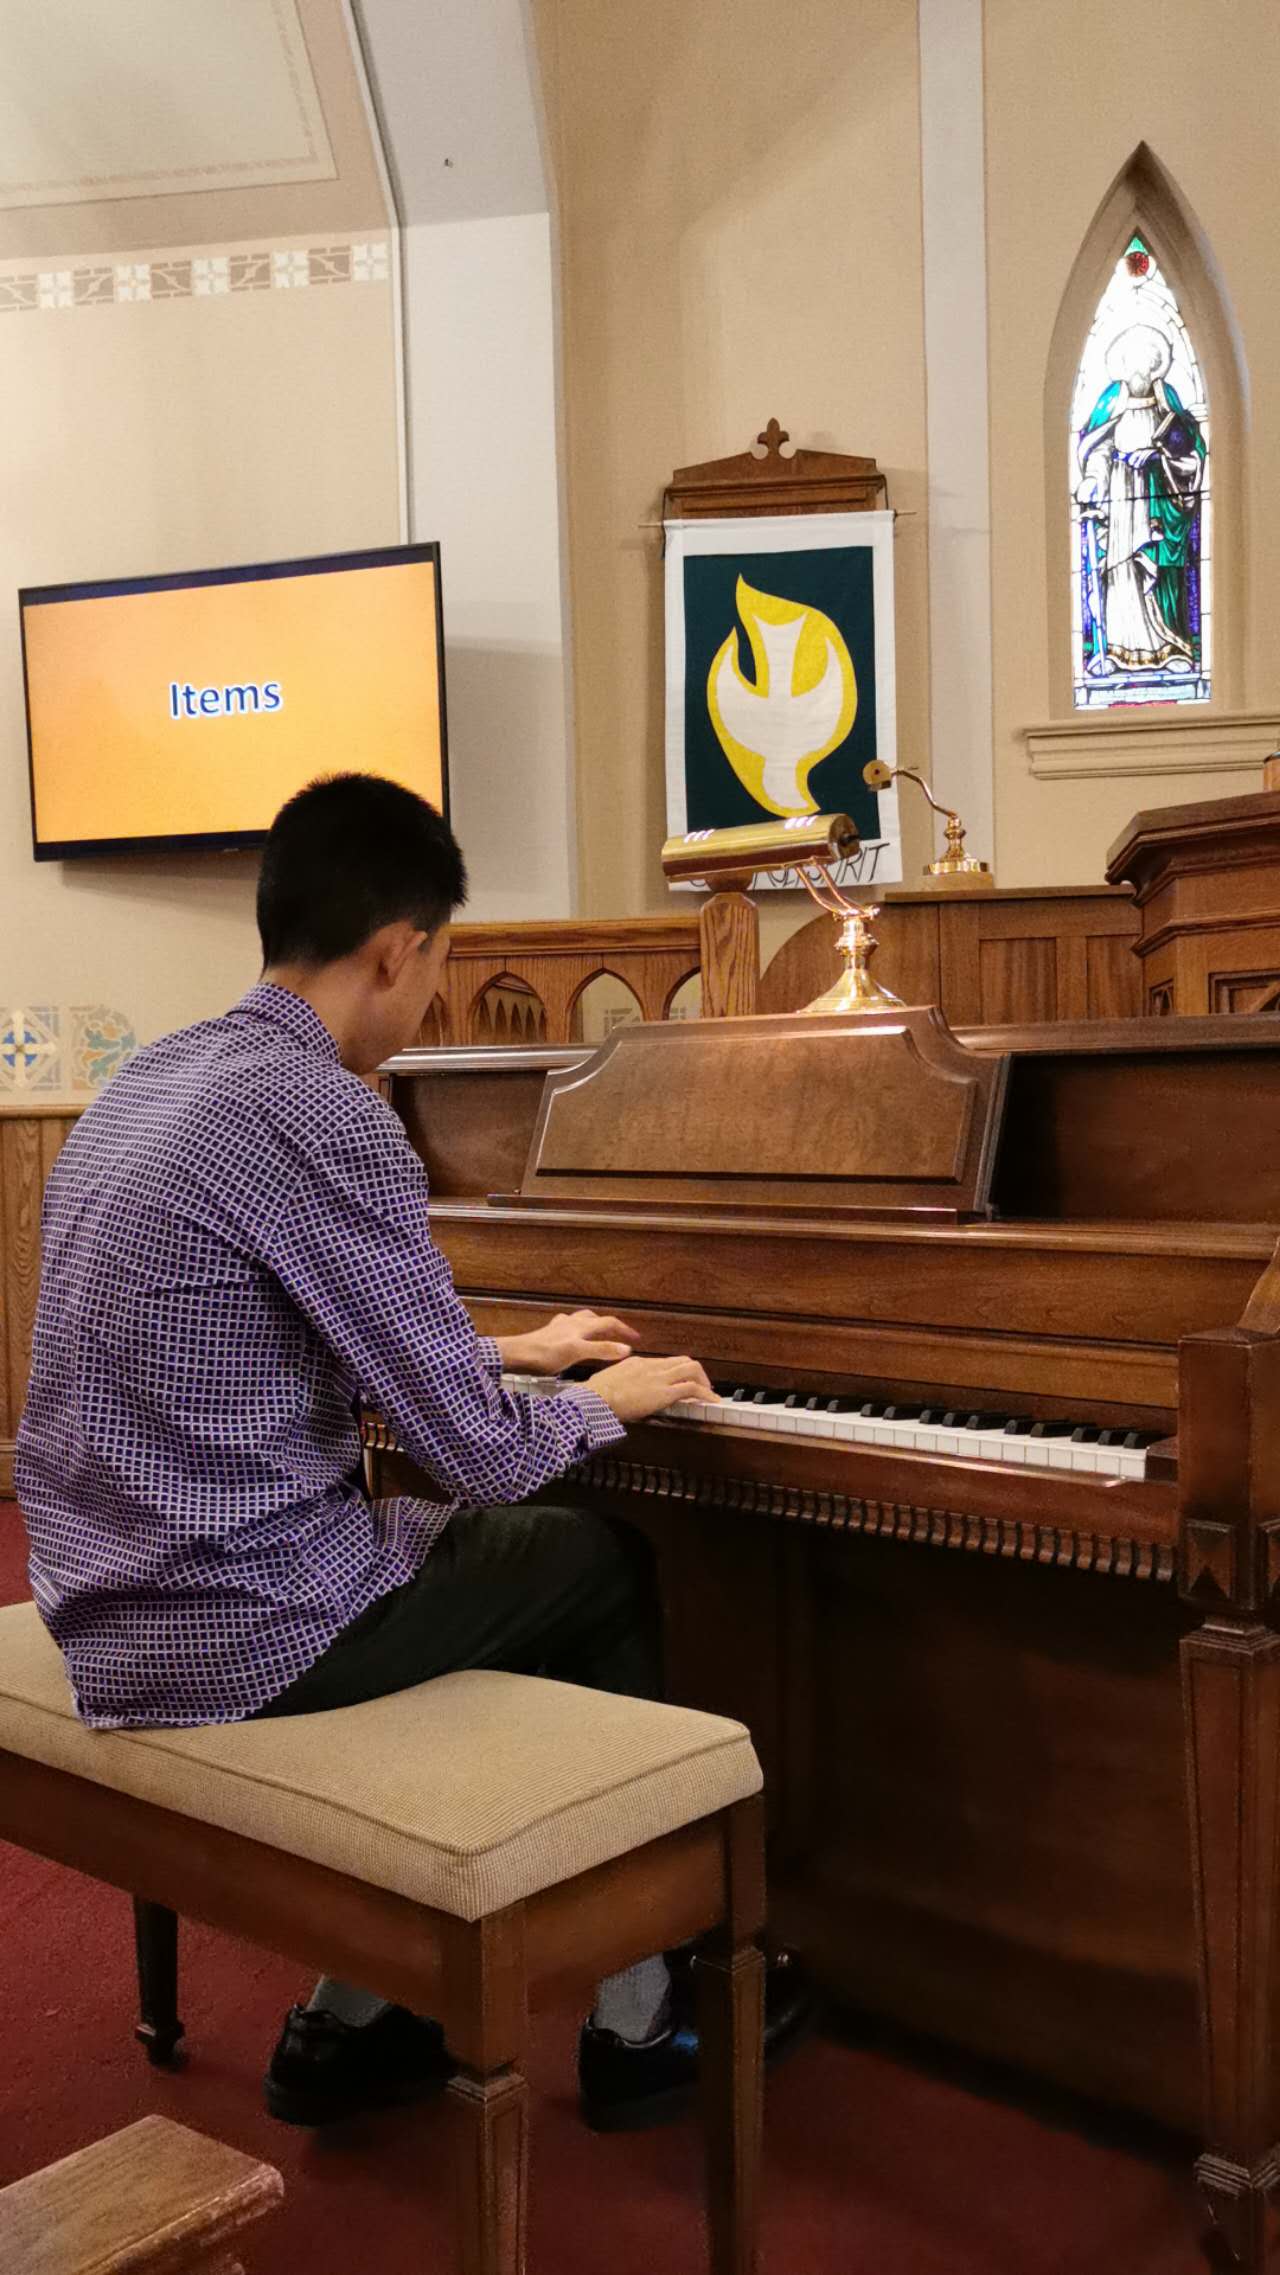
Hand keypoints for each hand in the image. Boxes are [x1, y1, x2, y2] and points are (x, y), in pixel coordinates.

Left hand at [496, 1309, 639, 1376]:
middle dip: (611, 1326)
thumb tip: (627, 1348)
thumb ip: (602, 1349)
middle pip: (597, 1319)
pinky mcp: (549, 1334)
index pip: (609, 1322)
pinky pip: (568, 1328)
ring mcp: (559, 1328)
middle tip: (622, 1336)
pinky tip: (572, 1337)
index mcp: (582, 1326)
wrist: (516, 1354)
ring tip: (601, 1333)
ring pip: (582, 1321)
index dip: (625, 1330)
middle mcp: (572, 1323)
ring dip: (595, 1326)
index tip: (637, 1339)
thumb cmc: (545, 1354)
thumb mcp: (577, 1352)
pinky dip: (577, 1331)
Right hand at [586, 1354, 714, 1422]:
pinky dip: (706, 1394)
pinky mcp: (663, 1392)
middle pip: (683, 1361)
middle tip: (701, 1386)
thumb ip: (620, 1382)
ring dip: (704, 1382)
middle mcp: (651, 1366)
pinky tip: (711, 1402)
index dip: (678, 1371)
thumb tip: (620, 1390)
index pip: (665, 1362)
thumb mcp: (608, 1382)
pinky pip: (692, 1388)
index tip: (681, 1381)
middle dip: (696, 1373)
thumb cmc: (595, 1395)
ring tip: (709, 1394)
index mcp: (637, 1363)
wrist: (594, 1399)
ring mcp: (658, 1377)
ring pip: (692, 1369)